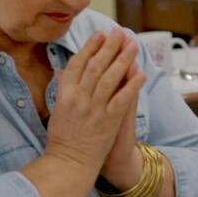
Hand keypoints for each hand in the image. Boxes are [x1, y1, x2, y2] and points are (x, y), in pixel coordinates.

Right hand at [45, 27, 145, 179]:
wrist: (69, 163)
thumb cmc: (62, 139)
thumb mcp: (57, 111)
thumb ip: (62, 89)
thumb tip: (63, 71)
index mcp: (65, 94)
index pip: (78, 64)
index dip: (90, 47)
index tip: (100, 35)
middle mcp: (79, 98)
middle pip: (96, 66)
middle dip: (109, 47)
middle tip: (120, 33)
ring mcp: (94, 109)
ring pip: (110, 78)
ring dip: (123, 60)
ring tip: (133, 46)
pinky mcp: (108, 121)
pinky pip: (122, 99)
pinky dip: (131, 85)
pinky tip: (140, 73)